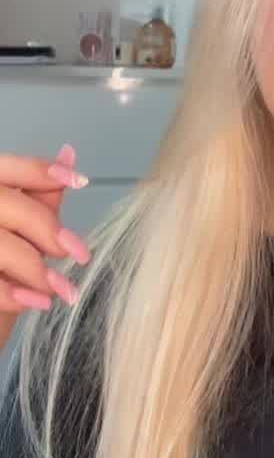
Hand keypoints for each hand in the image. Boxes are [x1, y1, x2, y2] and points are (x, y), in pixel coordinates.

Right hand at [0, 145, 91, 320]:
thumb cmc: (3, 258)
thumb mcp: (19, 223)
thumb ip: (40, 192)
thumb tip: (69, 155)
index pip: (6, 168)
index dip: (41, 171)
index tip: (81, 181)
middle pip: (6, 206)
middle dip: (47, 229)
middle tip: (79, 252)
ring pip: (0, 247)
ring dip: (37, 271)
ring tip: (63, 289)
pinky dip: (16, 296)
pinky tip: (39, 302)